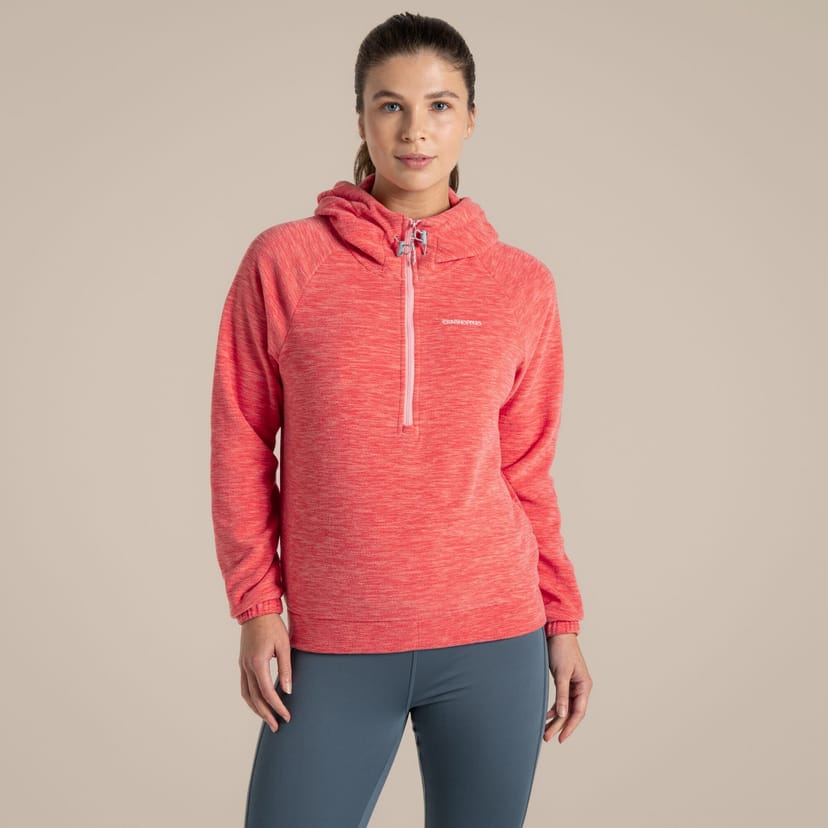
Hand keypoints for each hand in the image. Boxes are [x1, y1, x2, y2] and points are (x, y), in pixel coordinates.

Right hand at [239, 613, 292, 732]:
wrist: (256, 610)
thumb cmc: (273, 626)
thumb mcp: (284, 645)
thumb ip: (286, 669)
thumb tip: (288, 690)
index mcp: (258, 663)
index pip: (267, 692)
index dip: (277, 706)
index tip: (287, 716)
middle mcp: (247, 667)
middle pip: (255, 698)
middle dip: (266, 714)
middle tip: (276, 727)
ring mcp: (242, 665)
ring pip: (246, 695)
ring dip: (256, 709)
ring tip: (268, 719)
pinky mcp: (242, 663)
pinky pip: (244, 686)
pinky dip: (251, 698)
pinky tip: (259, 703)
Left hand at [544, 633, 591, 743]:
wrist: (558, 632)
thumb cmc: (562, 650)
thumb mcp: (561, 673)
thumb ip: (562, 694)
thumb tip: (562, 714)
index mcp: (584, 686)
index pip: (578, 712)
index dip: (569, 727)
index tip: (561, 738)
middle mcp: (581, 687)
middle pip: (571, 712)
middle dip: (560, 726)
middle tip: (547, 737)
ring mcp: (573, 684)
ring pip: (566, 707)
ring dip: (556, 719)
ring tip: (545, 731)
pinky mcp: (565, 681)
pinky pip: (561, 700)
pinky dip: (555, 708)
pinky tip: (547, 715)